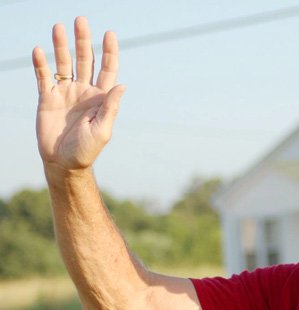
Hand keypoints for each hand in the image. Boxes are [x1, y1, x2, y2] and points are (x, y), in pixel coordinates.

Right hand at [32, 16, 125, 171]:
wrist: (63, 163)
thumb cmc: (86, 150)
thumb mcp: (102, 130)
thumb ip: (110, 107)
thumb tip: (122, 85)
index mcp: (101, 97)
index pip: (107, 69)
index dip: (109, 51)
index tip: (110, 34)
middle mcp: (84, 90)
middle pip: (84, 60)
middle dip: (83, 41)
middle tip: (81, 20)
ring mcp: (65, 92)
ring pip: (63, 63)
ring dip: (61, 45)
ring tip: (58, 27)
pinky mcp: (47, 98)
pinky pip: (43, 76)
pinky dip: (41, 64)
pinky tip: (39, 50)